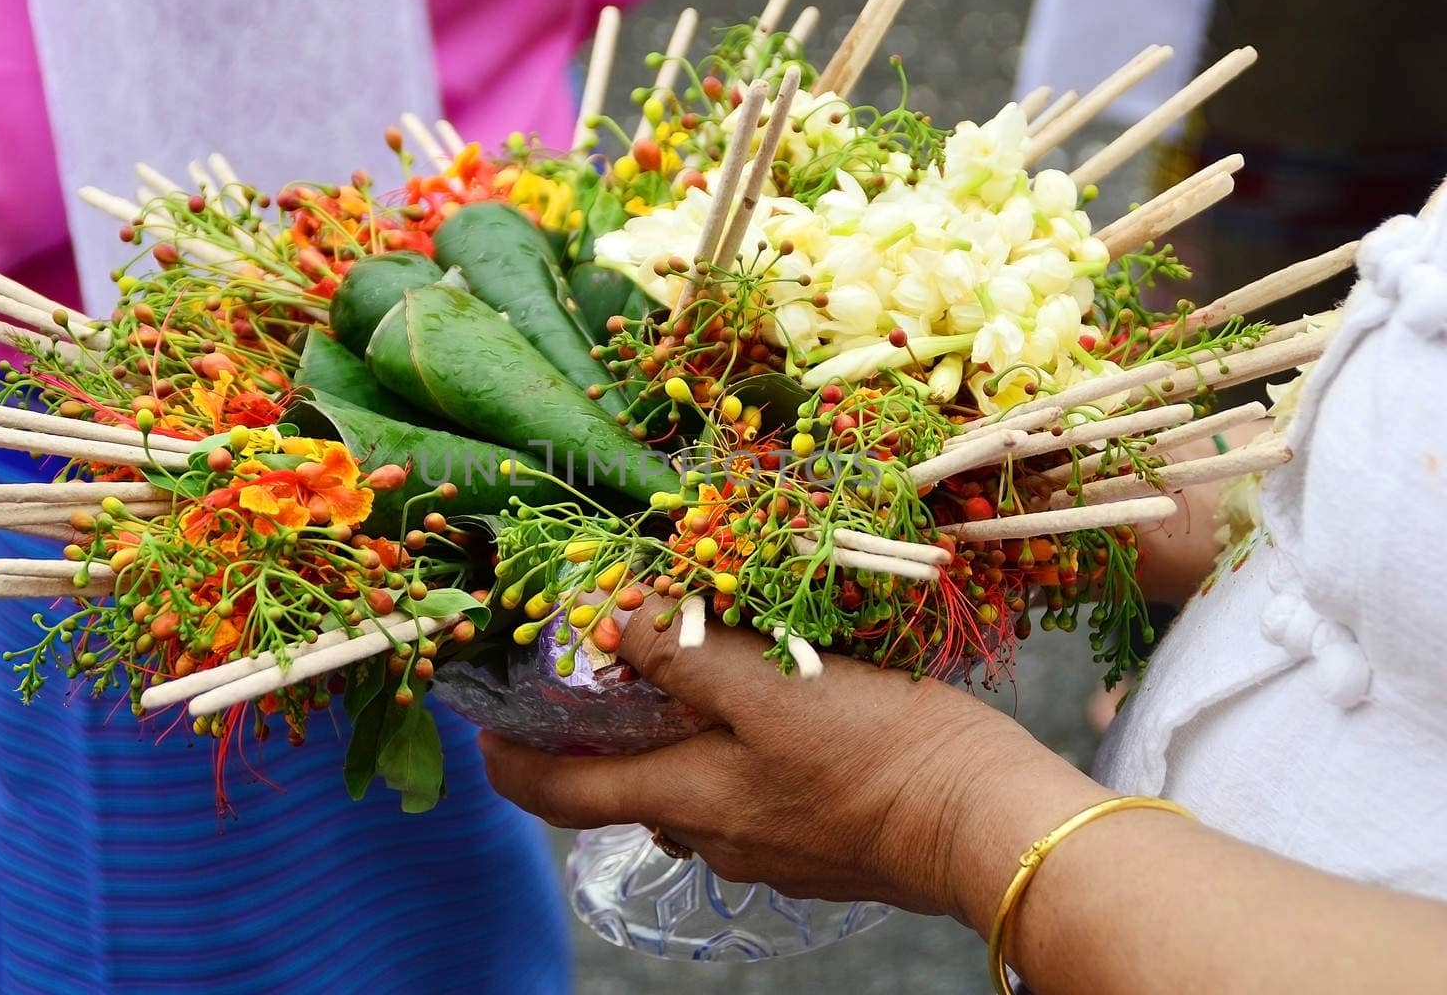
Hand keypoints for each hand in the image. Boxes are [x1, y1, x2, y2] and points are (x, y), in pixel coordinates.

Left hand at [478, 597, 1105, 925]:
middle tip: (599, 670)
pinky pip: (745, 797)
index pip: (560, 795)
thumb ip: (687, 654)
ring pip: (690, 789)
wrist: (989, 825)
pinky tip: (771, 711)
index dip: (510, 763)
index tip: (486, 725)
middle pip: (625, 788)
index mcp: (685, 800)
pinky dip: (729, 754)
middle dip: (599, 736)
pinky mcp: (815, 846)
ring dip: (672, 739)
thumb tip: (612, 624)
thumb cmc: (879, 752)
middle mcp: (712, 837)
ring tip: (691, 671)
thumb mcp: (775, 685)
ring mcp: (766, 851)